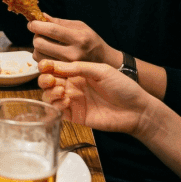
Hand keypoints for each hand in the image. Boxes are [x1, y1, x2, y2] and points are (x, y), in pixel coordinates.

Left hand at [28, 16, 118, 66]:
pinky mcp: (62, 73)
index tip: (31, 23)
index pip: (52, 30)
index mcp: (78, 38)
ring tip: (46, 43)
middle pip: (40, 43)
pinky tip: (48, 52)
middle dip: (36, 36)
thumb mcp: (80, 26)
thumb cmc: (91, 40)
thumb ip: (60, 22)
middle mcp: (72, 53)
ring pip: (38, 54)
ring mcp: (67, 65)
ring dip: (37, 47)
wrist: (104, 61)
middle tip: (40, 33)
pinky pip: (41, 64)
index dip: (37, 25)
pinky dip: (41, 56)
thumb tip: (41, 16)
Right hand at [38, 60, 152, 135]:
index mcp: (78, 73)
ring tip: (62, 91)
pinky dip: (56, 105)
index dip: (47, 66)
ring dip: (49, 92)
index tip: (44, 65)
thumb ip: (79, 67)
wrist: (136, 110)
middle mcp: (73, 86)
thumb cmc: (123, 87)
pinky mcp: (74, 116)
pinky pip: (57, 110)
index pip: (56, 67)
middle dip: (44, 79)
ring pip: (49, 96)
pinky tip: (66, 102)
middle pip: (48, 82)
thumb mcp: (102, 70)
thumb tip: (56, 65)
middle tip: (50, 80)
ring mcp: (73, 101)